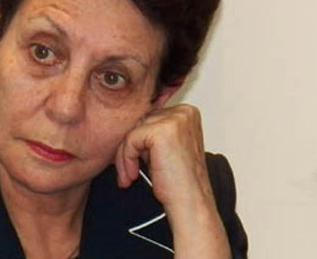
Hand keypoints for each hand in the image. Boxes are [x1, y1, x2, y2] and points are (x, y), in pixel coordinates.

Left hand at [114, 104, 230, 258]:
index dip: (139, 142)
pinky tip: (132, 176)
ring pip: (133, 131)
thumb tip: (126, 122)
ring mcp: (174, 120)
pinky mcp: (161, 131)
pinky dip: (126, 159)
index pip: (150, 118)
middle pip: (140, 122)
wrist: (190, 204)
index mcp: (188, 113)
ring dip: (126, 156)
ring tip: (130, 176)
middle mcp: (184, 112)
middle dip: (130, 149)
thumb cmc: (179, 182)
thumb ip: (154, 131)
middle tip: (129, 172)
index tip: (134, 162)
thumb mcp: (168, 147)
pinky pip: (130, 140)